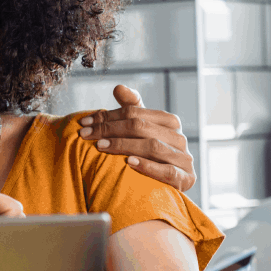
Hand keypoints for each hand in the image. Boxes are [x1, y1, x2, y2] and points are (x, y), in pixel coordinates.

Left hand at [79, 84, 196, 191]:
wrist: (173, 184)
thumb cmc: (151, 153)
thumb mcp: (142, 129)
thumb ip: (131, 108)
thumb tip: (118, 87)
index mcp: (169, 121)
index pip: (133, 113)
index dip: (107, 116)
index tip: (84, 123)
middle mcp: (179, 137)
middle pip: (140, 127)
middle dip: (109, 130)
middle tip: (86, 135)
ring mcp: (184, 158)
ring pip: (153, 146)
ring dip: (123, 145)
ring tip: (100, 146)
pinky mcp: (187, 178)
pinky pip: (167, 171)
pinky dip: (148, 166)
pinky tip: (129, 163)